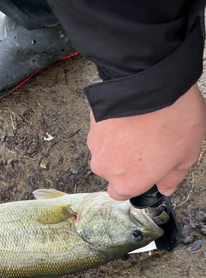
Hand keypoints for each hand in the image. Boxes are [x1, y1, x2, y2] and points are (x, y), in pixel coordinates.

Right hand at [87, 84, 205, 199]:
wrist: (150, 84)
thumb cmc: (170, 120)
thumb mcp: (186, 154)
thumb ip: (173, 177)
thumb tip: (166, 187)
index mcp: (128, 183)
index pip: (122, 193)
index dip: (136, 182)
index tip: (148, 171)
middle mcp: (106, 168)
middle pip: (112, 171)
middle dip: (126, 161)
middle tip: (148, 144)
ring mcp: (96, 145)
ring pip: (106, 150)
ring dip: (119, 143)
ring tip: (140, 125)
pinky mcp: (91, 124)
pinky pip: (102, 131)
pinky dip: (114, 127)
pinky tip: (131, 115)